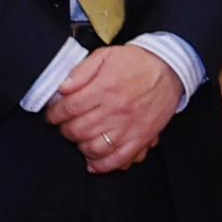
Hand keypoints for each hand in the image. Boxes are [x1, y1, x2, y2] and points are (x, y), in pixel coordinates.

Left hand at [50, 44, 185, 172]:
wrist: (169, 70)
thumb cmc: (136, 63)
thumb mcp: (105, 56)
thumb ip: (81, 71)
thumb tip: (62, 88)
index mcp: (105, 88)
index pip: (69, 108)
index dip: (55, 114)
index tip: (52, 115)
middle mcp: (115, 110)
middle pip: (78, 130)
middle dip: (65, 130)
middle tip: (65, 126)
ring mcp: (128, 127)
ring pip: (94, 148)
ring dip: (80, 146)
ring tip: (79, 139)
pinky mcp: (140, 139)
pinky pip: (119, 160)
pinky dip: (103, 166)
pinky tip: (93, 162)